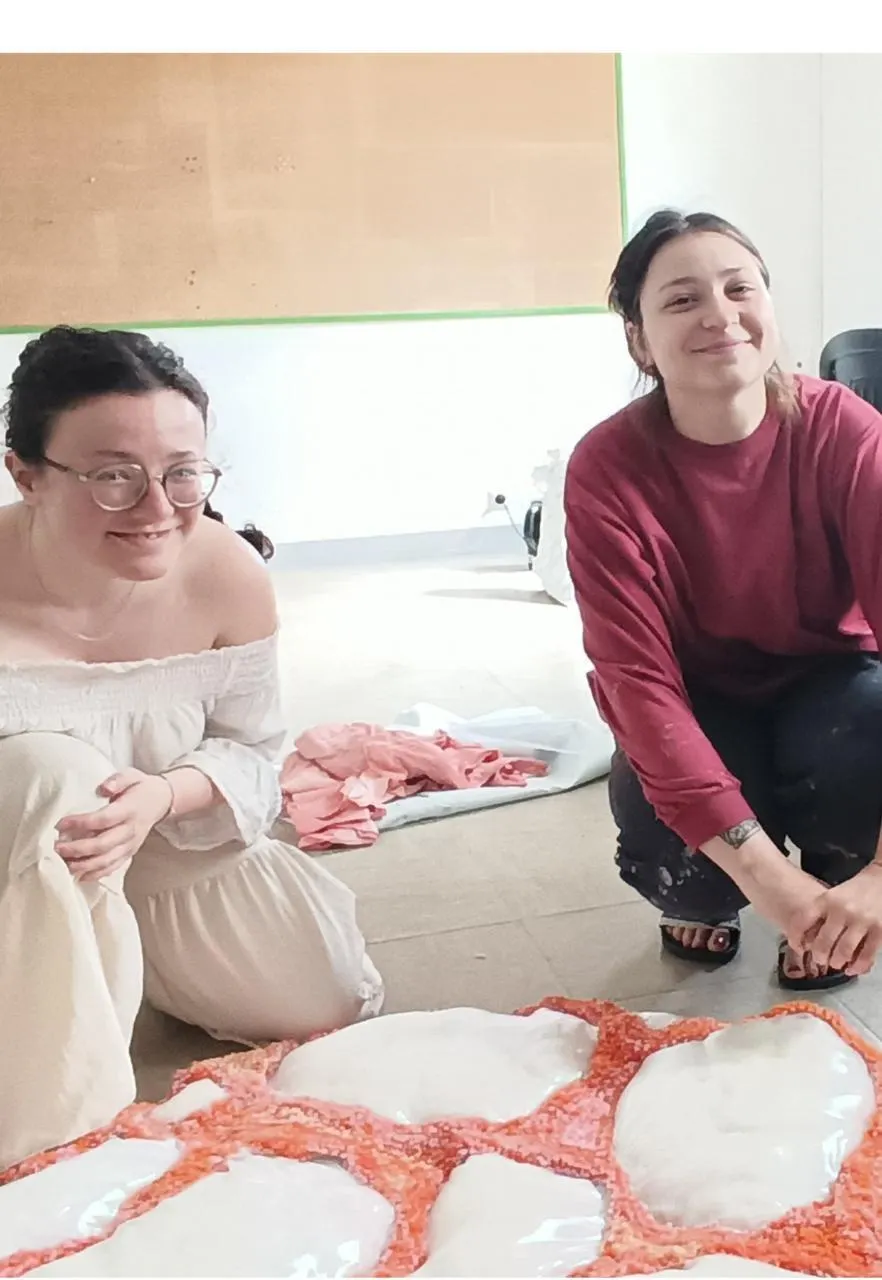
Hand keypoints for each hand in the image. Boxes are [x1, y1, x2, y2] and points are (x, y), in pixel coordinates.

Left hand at [55, 769, 173, 882]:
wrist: (161, 801)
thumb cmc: (140, 787)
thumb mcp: (132, 775)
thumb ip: (117, 780)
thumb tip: (104, 789)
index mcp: (130, 810)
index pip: (103, 819)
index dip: (82, 823)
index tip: (60, 824)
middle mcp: (131, 830)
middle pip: (103, 844)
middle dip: (78, 849)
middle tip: (57, 848)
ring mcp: (131, 844)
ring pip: (107, 860)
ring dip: (85, 865)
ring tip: (65, 864)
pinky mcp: (130, 852)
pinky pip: (113, 867)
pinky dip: (97, 874)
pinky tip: (80, 876)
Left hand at [790, 863, 881, 975]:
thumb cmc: (856, 889)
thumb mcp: (833, 894)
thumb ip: (821, 913)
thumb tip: (806, 938)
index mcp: (827, 899)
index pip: (803, 920)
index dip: (796, 937)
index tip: (797, 946)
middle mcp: (842, 910)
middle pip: (823, 942)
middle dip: (819, 956)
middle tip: (819, 959)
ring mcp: (862, 921)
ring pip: (844, 952)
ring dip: (837, 962)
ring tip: (835, 963)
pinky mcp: (879, 930)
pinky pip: (866, 955)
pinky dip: (857, 966)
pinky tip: (852, 968)